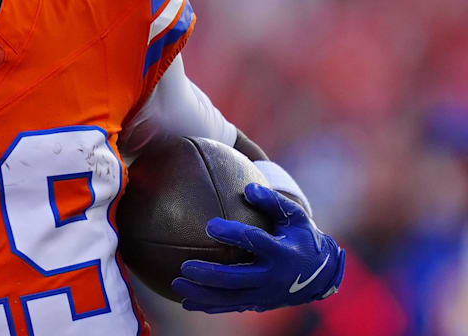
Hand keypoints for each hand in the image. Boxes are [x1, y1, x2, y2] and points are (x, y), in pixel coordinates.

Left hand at [171, 183, 344, 312]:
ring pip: (230, 298)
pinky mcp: (259, 304)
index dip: (233, 234)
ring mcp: (265, 295)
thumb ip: (272, 202)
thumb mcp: (295, 217)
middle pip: (237, 278)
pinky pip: (230, 307)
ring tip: (176, 284)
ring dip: (202, 294)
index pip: (255, 242)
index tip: (210, 225)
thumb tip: (248, 188)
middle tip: (185, 266)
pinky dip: (209, 306)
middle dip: (210, 274)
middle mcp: (273, 277)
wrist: (320, 274)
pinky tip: (186, 302)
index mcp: (282, 252)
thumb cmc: (301, 237)